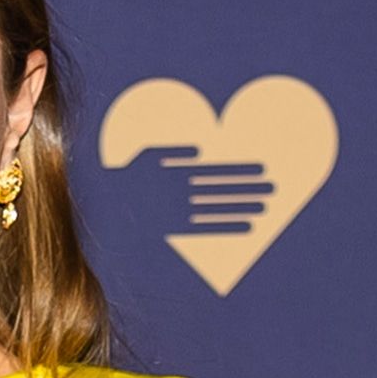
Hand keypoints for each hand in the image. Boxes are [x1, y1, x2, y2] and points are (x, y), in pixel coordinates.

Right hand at [109, 145, 270, 235]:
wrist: (103, 208)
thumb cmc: (126, 176)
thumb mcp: (145, 155)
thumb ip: (172, 151)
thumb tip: (199, 149)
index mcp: (177, 171)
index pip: (218, 168)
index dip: (241, 167)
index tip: (264, 167)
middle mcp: (181, 190)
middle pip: (222, 187)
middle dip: (248, 186)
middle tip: (272, 187)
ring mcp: (178, 210)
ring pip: (218, 206)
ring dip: (242, 205)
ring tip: (265, 206)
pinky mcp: (174, 228)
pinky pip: (207, 226)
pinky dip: (227, 225)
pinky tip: (247, 225)